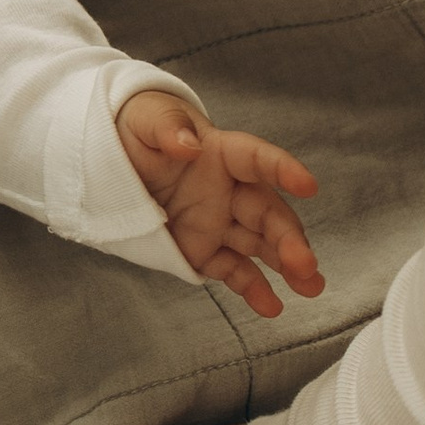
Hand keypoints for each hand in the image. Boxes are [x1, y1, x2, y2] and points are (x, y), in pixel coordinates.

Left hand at [116, 88, 322, 314]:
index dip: (282, 169)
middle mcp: (227, 190)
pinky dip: (252, 289)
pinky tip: (271, 306)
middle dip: (289, 238)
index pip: (255, 158)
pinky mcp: (204, 250)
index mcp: (220, 153)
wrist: (114, 160)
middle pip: (266, 212)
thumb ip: (165, 127)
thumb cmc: (138, 129)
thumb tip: (188, 144)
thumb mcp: (143, 118)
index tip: (308, 185)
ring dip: (287, 266)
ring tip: (311, 287)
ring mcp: (218, 222)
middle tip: (306, 262)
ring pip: (260, 245)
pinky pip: (233, 270)